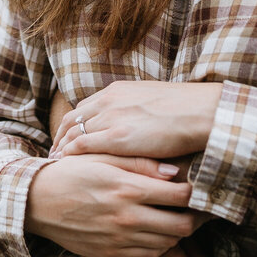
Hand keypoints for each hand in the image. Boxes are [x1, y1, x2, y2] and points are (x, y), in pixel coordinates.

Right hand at [25, 154, 201, 256]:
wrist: (37, 202)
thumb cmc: (72, 171)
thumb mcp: (103, 157)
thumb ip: (141, 163)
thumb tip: (176, 172)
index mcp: (128, 188)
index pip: (181, 196)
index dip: (196, 191)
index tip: (199, 186)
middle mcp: (127, 217)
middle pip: (182, 226)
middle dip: (194, 217)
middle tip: (195, 206)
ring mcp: (120, 239)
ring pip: (169, 244)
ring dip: (177, 232)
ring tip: (175, 216)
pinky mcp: (112, 255)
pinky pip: (149, 255)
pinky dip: (159, 245)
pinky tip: (155, 230)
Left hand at [55, 80, 223, 159]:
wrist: (202, 112)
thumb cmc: (186, 110)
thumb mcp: (151, 102)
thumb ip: (135, 110)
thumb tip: (133, 123)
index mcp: (117, 91)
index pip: (83, 108)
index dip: (71, 126)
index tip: (65, 140)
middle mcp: (108, 101)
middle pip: (71, 119)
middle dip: (60, 137)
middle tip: (54, 155)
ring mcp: (111, 117)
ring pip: (72, 132)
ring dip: (60, 147)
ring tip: (54, 165)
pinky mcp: (117, 137)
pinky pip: (82, 145)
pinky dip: (70, 154)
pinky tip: (64, 165)